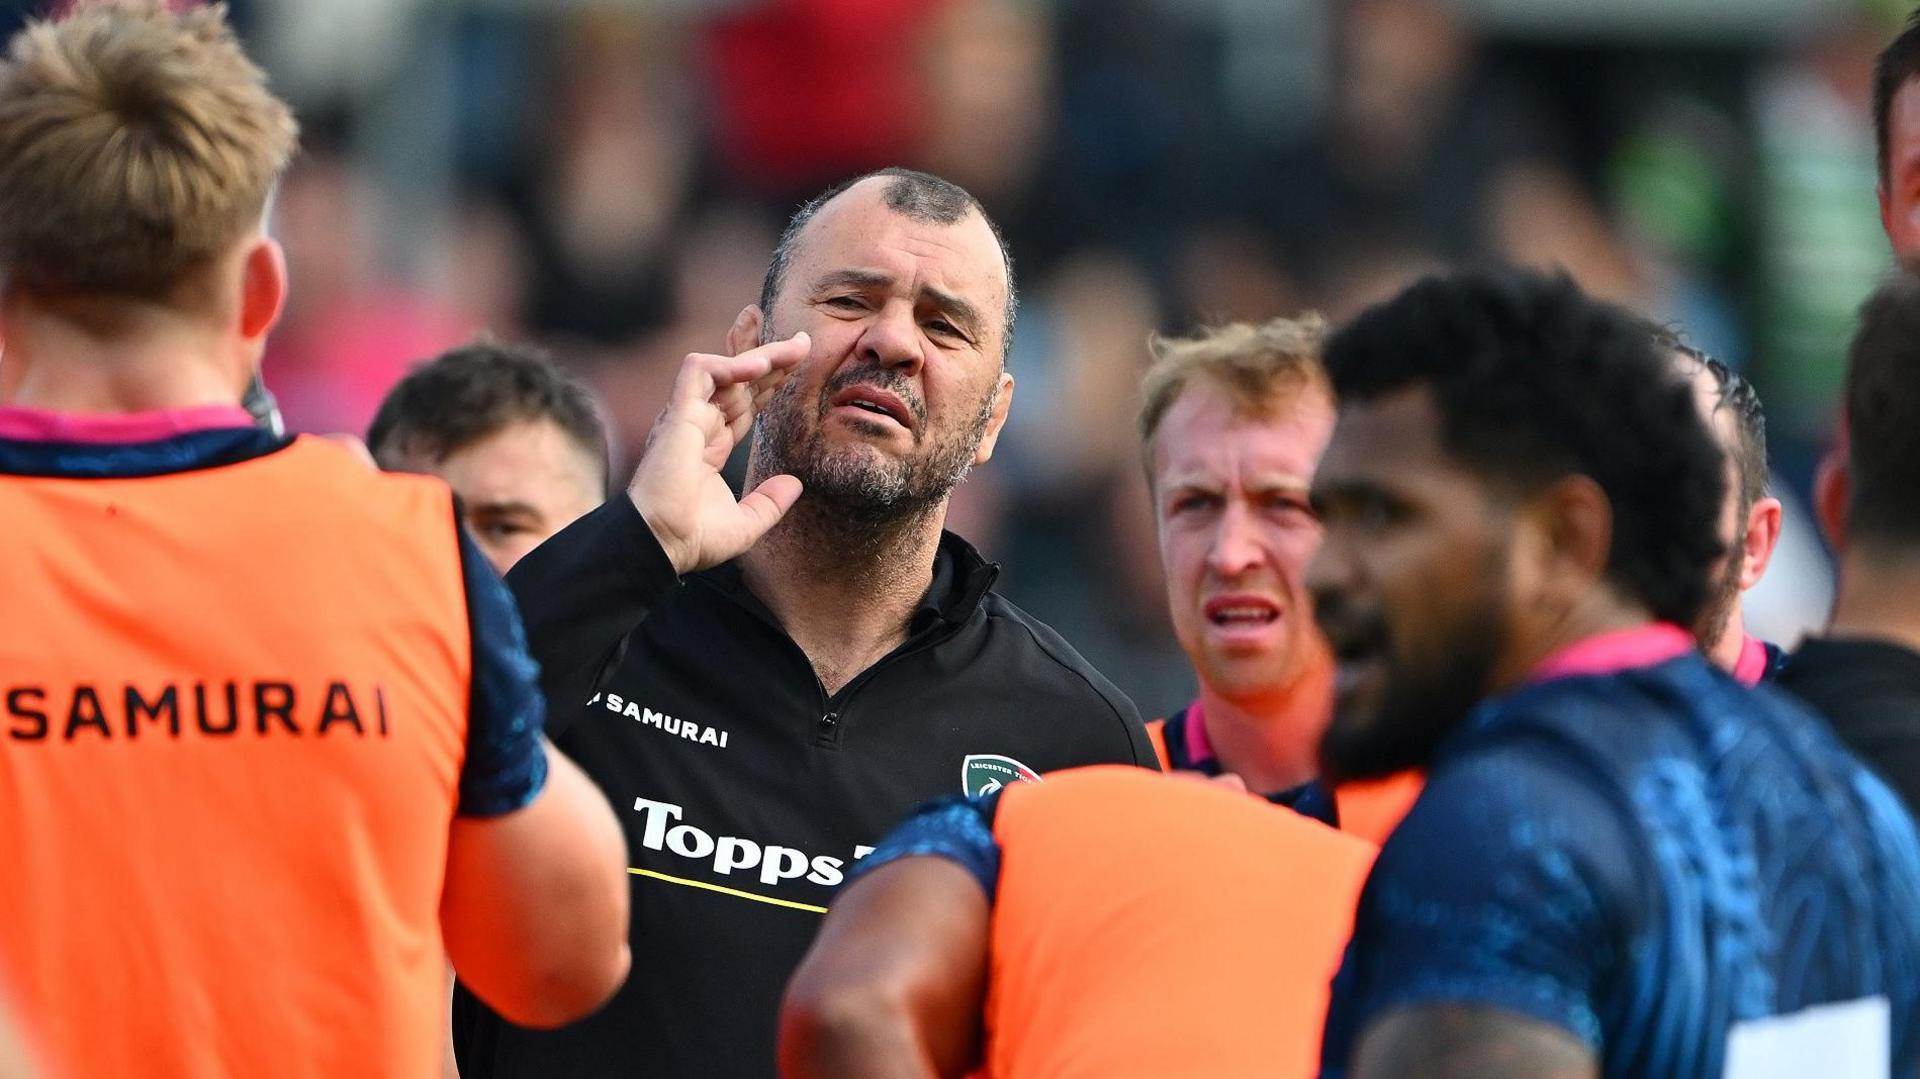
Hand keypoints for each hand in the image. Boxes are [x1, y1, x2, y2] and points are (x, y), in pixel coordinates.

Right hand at [630, 333, 808, 574]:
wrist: (661, 544)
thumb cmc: (692, 538)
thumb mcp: (745, 523)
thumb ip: (769, 503)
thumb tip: (795, 484)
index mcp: (711, 446)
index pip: (744, 402)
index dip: (770, 383)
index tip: (798, 366)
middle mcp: (698, 426)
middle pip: (736, 378)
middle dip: (769, 355)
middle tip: (802, 340)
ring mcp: (686, 417)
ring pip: (722, 367)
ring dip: (758, 353)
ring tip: (795, 347)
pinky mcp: (677, 414)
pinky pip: (700, 371)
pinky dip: (730, 363)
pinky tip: (761, 365)